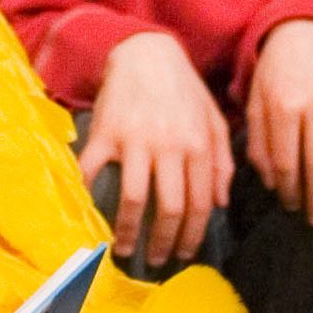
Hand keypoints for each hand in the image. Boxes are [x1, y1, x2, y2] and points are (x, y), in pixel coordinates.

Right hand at [80, 31, 232, 267]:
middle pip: (169, 208)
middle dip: (164, 242)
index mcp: (198, 145)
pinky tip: (91, 215)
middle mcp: (168, 146)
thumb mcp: (214, 120)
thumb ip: (223, 161)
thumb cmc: (183, 89)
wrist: (146, 52)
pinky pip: (93, 172)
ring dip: (128, 231)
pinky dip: (89, 196)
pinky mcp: (105, 133)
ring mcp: (134, 140)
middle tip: (159, 259)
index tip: (185, 253)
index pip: (199, 203)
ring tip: (125, 248)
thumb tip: (220, 203)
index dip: (192, 235)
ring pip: (133, 198)